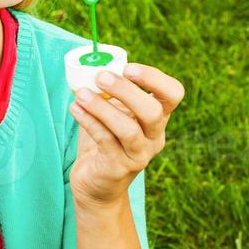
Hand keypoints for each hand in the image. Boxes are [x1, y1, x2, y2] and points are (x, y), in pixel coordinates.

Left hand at [68, 63, 184, 208]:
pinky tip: (75, 109)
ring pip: (128, 129)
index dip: (155, 78)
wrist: (96, 184)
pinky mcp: (118, 168)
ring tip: (81, 94)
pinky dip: (89, 122)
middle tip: (100, 76)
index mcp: (158, 118)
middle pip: (152, 112)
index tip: (128, 67)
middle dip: (126, 91)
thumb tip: (92, 64)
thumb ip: (109, 92)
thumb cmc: (104, 141)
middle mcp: (154, 137)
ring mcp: (139, 155)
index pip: (173, 94)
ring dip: (102, 108)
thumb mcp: (112, 113)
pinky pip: (105, 141)